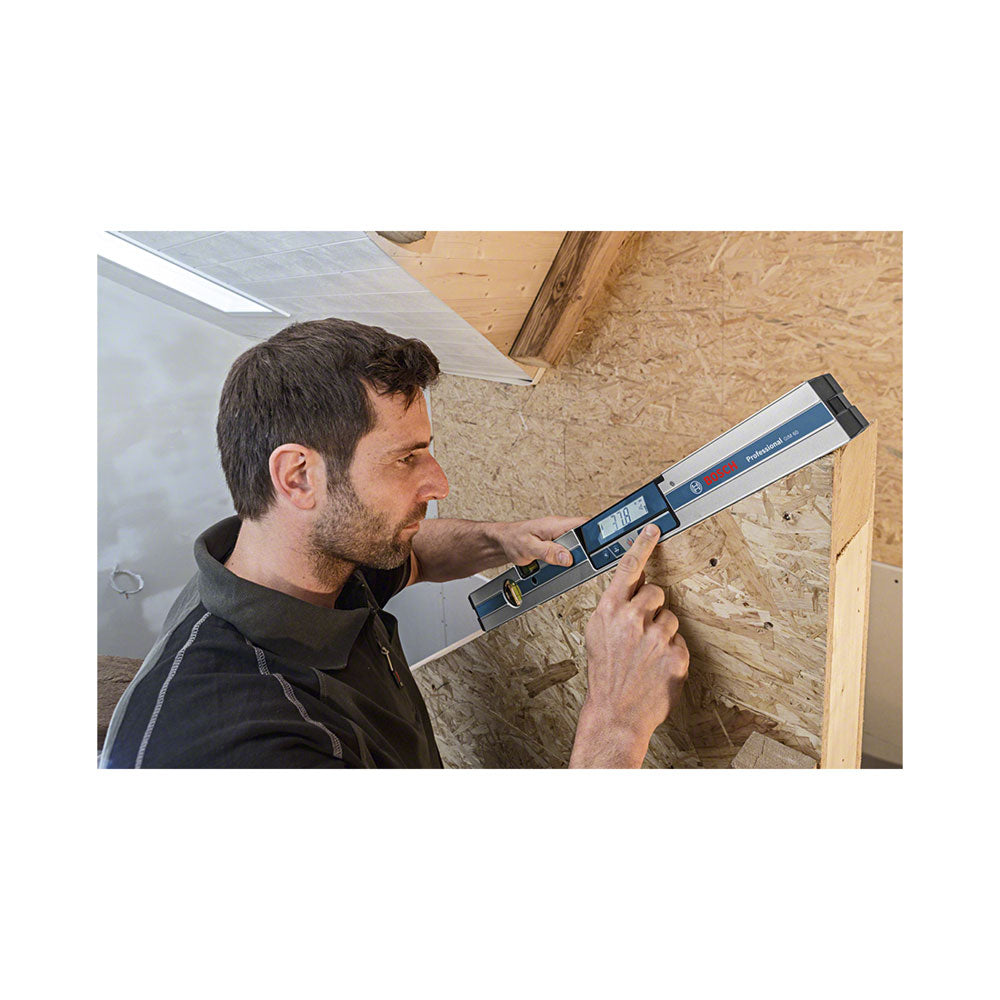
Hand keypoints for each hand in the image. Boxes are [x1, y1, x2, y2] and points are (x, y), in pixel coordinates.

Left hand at [497, 515, 587, 567]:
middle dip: (584, 552)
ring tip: (562, 566)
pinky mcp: (555, 543)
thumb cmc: (512, 540)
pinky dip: (565, 560)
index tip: (600, 547)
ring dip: (573, 558)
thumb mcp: (529, 548)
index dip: (596, 533)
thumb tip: (567, 557)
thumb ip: (549, 552)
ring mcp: (558, 536)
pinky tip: (557, 566)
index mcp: (555, 524)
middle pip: (583, 538)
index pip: (584, 523)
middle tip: (578, 564)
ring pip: (576, 547)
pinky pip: (567, 551)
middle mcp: (559, 528)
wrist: (502, 541)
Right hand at [570, 523, 689, 767]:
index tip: (653, 528)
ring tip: (646, 654)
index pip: (627, 568)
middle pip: (656, 592)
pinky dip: (671, 653)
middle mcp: (631, 620)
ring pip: (670, 618)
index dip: (642, 545)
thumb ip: (614, 609)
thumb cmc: (605, 675)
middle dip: (652, 608)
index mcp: (609, 611)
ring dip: (662, 633)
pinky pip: (680, 642)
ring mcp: (655, 638)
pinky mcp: (675, 656)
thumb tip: (630, 589)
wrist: (615, 713)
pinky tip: (656, 667)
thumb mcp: (598, 635)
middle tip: (641, 631)